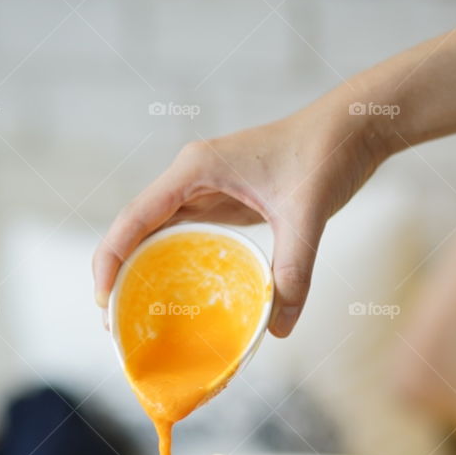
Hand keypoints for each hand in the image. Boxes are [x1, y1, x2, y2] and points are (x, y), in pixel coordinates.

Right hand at [93, 97, 386, 336]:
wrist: (353, 126)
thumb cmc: (326, 153)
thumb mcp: (308, 215)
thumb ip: (294, 270)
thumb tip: (278, 328)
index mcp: (195, 170)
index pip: (135, 218)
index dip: (111, 259)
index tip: (102, 300)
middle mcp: (190, 179)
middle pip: (134, 229)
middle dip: (117, 274)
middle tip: (114, 325)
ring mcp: (203, 190)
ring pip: (154, 235)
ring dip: (139, 272)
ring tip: (132, 317)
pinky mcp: (221, 201)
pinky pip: (182, 237)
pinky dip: (170, 266)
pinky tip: (171, 296)